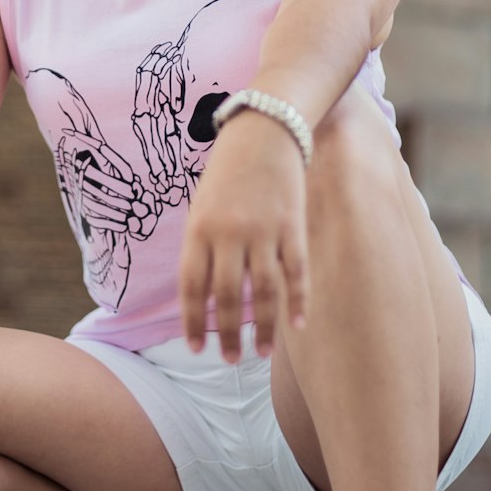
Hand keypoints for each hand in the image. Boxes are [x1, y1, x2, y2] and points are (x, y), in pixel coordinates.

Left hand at [178, 112, 310, 361]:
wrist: (265, 130)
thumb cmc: (227, 171)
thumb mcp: (202, 205)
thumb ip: (203, 246)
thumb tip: (205, 294)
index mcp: (199, 229)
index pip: (193, 287)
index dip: (194, 322)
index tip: (196, 348)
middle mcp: (230, 234)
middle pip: (228, 296)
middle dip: (228, 334)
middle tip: (231, 360)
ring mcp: (264, 231)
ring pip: (264, 292)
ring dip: (263, 328)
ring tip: (261, 352)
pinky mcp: (293, 227)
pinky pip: (296, 273)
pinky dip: (298, 302)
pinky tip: (296, 325)